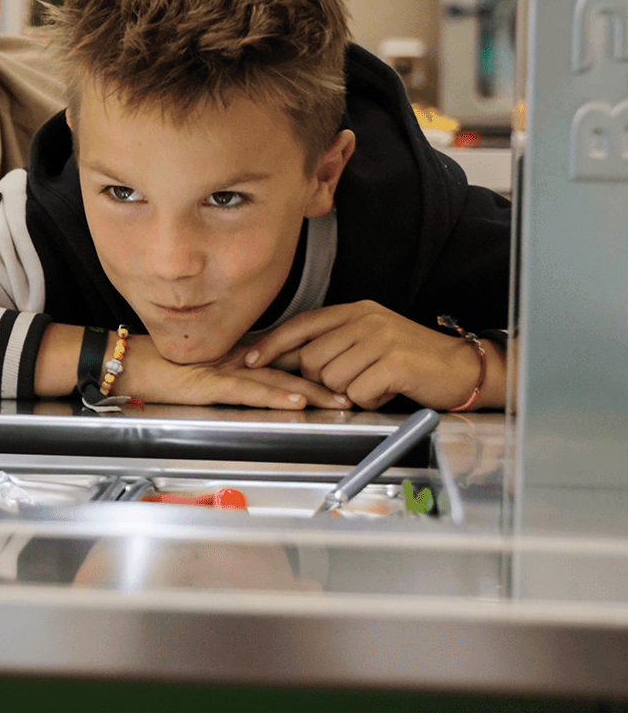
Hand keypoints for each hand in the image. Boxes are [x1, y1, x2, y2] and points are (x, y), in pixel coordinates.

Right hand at [116, 329, 349, 409]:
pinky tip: (295, 399)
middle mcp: (235, 358)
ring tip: (339, 400)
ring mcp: (224, 369)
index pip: (284, 358)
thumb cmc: (156, 369)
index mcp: (236, 354)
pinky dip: (274, 395)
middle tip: (359, 389)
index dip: (317, 366)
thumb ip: (230, 374)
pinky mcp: (209, 383)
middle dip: (326, 380)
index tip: (345, 374)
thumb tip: (257, 384)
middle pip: (289, 368)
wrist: (126, 364)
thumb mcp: (201, 371)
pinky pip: (248, 390)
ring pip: (277, 379)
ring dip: (311, 390)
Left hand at [240, 301, 491, 410]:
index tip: (249, 359)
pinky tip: (386, 393)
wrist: (462, 368)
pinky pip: (357, 393)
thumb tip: (290, 357)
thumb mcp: (371, 338)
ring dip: (349, 392)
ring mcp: (379, 340)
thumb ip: (336, 341)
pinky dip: (369, 401)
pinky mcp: (394, 363)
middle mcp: (365, 320)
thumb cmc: (412, 358)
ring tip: (374, 384)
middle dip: (322, 380)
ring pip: (331, 378)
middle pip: (310, 359)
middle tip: (354, 381)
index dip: (272, 344)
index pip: (301, 324)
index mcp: (355, 311)